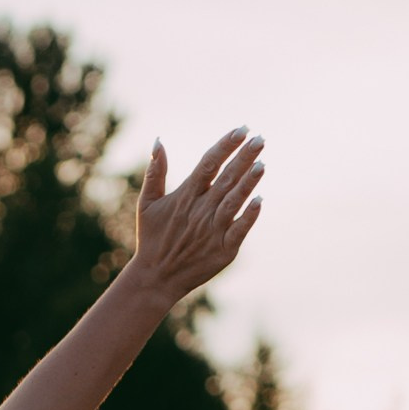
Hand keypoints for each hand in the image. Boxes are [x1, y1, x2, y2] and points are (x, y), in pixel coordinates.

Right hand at [131, 128, 264, 303]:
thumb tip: (158, 141)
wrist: (155, 279)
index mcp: (185, 197)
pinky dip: (249, 216)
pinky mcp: (223, 250)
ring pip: (234, 201)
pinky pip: (239, 230)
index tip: (241, 130)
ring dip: (248, 182)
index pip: (208, 164)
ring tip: (262, 163)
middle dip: (244, 158)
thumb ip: (155, 173)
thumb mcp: (146, 204)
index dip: (225, 146)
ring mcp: (212, 231)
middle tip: (259, 139)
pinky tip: (259, 200)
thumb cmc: (152, 238)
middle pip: (226, 179)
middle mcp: (200, 211)